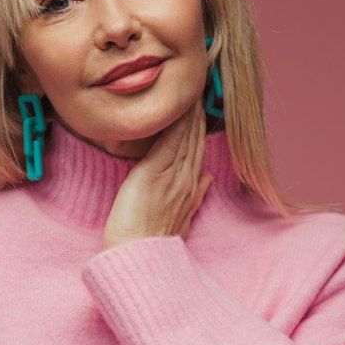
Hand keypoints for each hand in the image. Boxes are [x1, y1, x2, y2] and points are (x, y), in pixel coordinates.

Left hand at [101, 100, 212, 250]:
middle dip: (198, 113)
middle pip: (196, 139)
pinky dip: (176, 120)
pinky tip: (180, 104)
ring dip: (190, 110)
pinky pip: (170, 139)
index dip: (200, 127)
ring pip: (187, 135)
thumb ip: (194, 197)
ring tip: (190, 87)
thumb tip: (207, 179)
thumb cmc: (149, 243)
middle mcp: (187, 180)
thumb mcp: (178, 219)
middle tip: (197, 87)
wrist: (136, 257)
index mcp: (191, 189)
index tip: (200, 107)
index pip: (198, 151)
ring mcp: (173, 176)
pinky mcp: (155, 172)